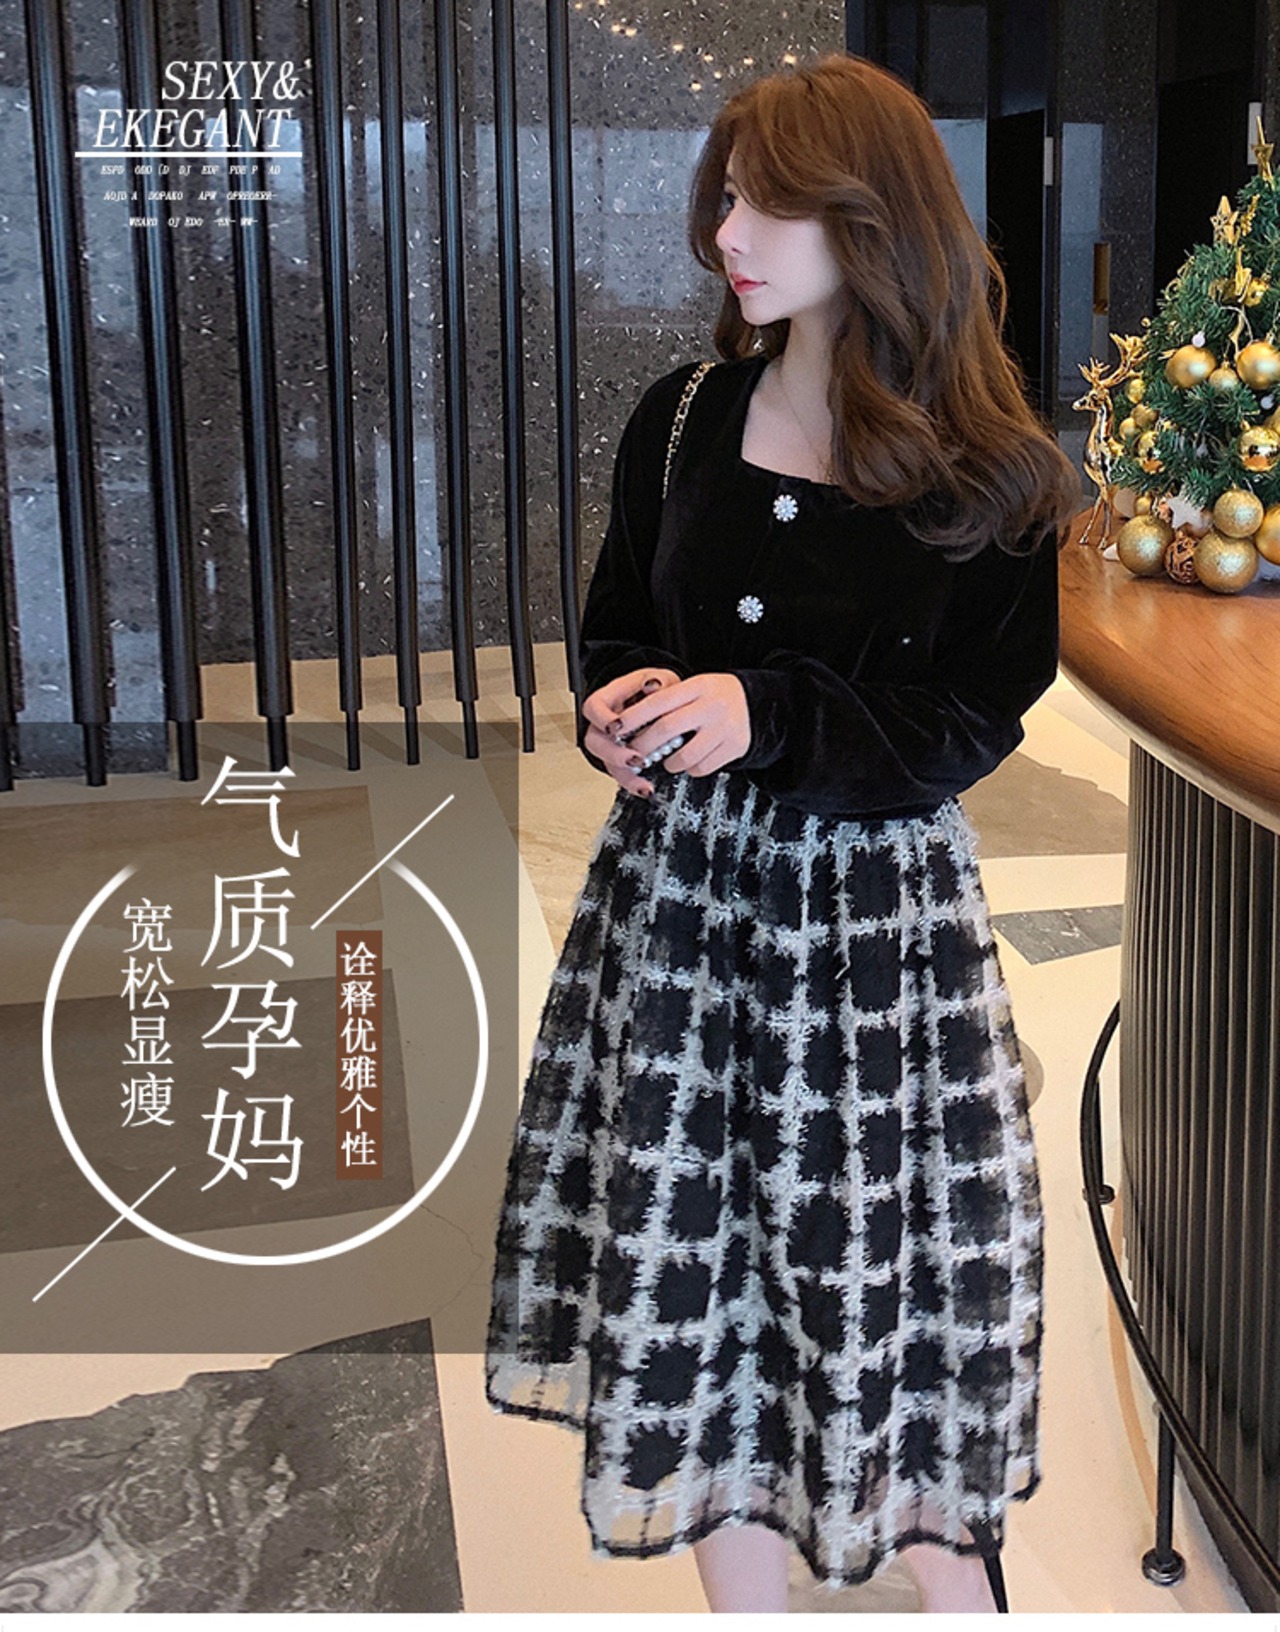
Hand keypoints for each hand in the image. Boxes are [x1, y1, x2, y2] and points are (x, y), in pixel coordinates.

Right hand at [581, 667, 682, 796]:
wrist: (665, 704)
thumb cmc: (657, 690)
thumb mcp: (661, 679)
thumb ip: (658, 682)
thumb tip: (654, 686)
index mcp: (610, 699)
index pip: (594, 707)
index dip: (601, 719)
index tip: (616, 727)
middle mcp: (606, 723)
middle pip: (594, 741)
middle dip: (613, 753)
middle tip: (634, 758)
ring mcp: (613, 743)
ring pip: (606, 762)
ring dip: (624, 774)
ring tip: (642, 781)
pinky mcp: (622, 758)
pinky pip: (622, 774)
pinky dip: (634, 783)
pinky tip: (646, 788)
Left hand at [609, 673, 749, 776]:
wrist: (759, 703)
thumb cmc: (717, 696)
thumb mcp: (695, 687)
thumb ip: (668, 699)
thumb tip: (631, 719)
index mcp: (698, 687)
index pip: (658, 702)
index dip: (633, 717)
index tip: (616, 728)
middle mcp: (711, 706)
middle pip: (666, 729)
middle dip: (644, 744)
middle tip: (634, 752)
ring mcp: (724, 728)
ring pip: (684, 755)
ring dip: (668, 762)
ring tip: (667, 759)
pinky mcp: (734, 747)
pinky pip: (702, 767)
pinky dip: (690, 769)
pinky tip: (690, 762)